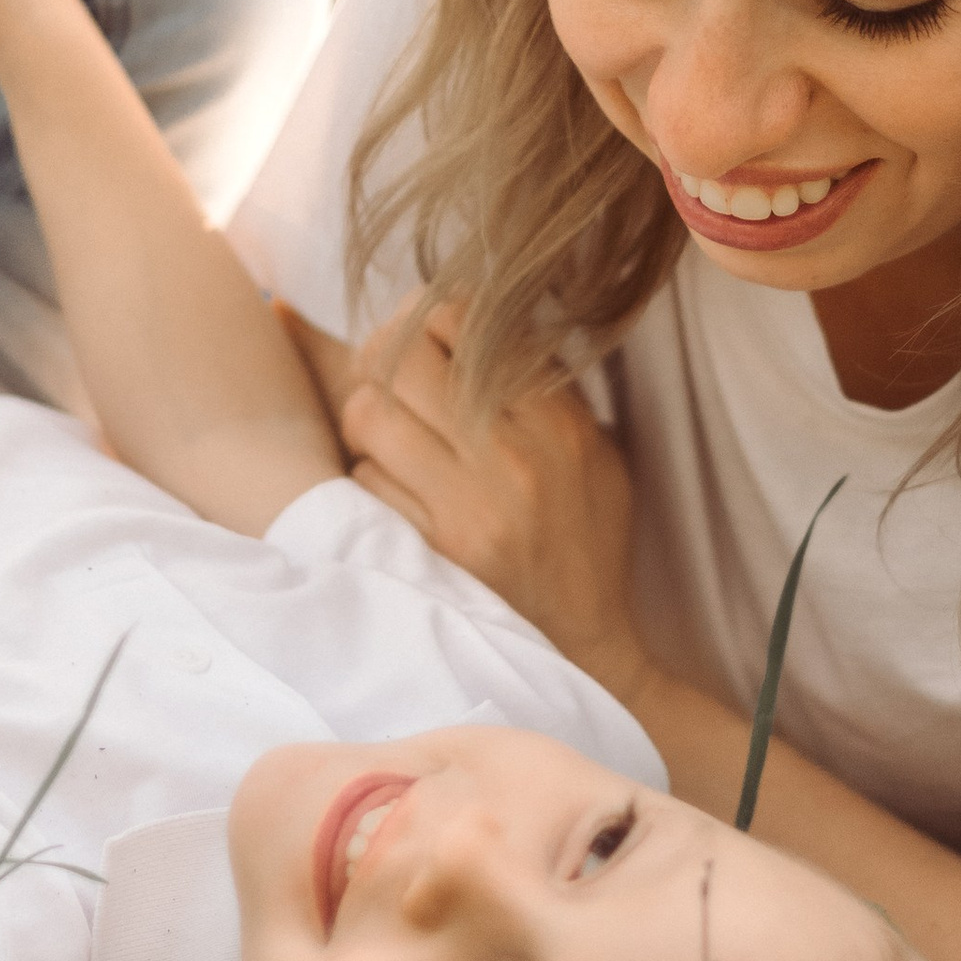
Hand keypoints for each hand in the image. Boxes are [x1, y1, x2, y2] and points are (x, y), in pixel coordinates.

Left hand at [336, 299, 647, 699]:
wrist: (585, 644)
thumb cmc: (584, 540)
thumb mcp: (593, 452)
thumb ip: (545, 388)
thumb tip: (474, 324)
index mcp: (556, 420)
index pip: (462, 323)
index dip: (425, 316)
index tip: (422, 333)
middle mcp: (513, 456)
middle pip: (402, 361)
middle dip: (380, 357)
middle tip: (385, 374)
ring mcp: (470, 506)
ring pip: (370, 417)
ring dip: (366, 419)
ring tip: (387, 435)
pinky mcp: (434, 552)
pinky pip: (367, 484)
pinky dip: (369, 477)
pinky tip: (393, 488)